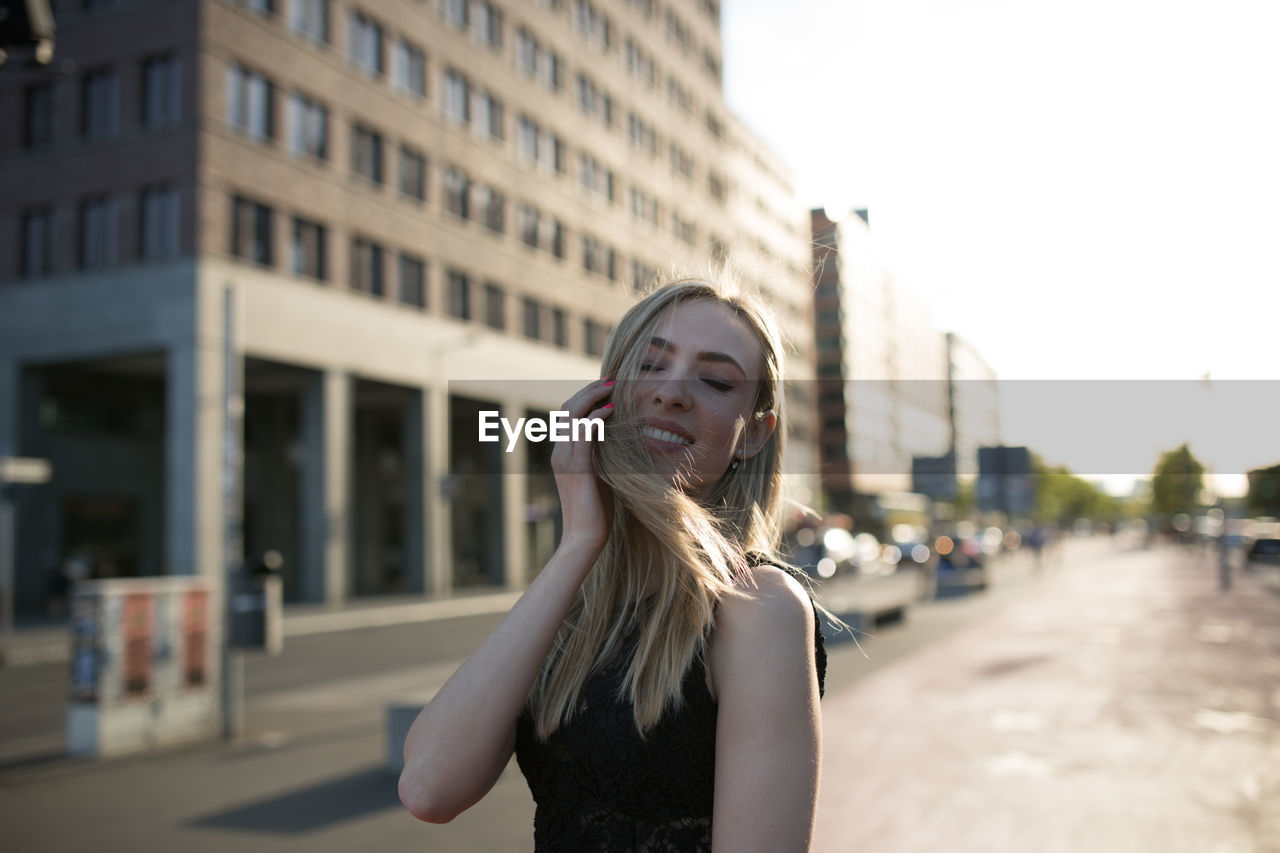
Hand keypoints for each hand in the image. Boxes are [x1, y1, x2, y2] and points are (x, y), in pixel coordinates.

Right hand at [551, 377, 614, 551]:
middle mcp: (560, 452)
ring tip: (612, 387)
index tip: (606, 388)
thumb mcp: (599, 476)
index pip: (569, 415)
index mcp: (563, 453)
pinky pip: (583, 433)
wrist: (584, 537)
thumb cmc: (596, 511)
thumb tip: (616, 439)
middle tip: (610, 381)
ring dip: (592, 397)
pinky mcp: (577, 467)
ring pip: (572, 415)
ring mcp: (565, 459)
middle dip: (589, 390)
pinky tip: (611, 410)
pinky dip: (596, 417)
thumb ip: (601, 456)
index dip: (586, 397)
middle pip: (568, 408)